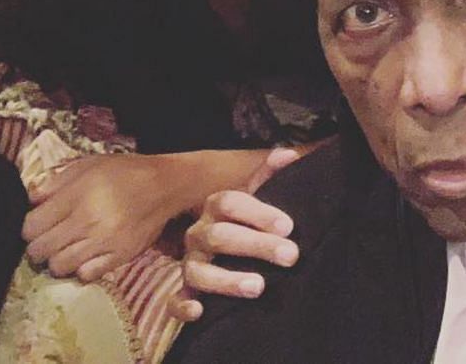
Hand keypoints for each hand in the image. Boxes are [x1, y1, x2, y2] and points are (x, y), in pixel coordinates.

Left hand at [23, 153, 192, 281]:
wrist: (166, 186)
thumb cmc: (124, 172)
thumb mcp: (87, 165)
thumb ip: (55, 182)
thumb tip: (30, 201)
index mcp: (76, 197)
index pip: (31, 227)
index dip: (30, 227)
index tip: (39, 224)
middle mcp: (88, 222)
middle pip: (40, 250)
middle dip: (39, 246)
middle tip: (51, 239)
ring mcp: (104, 243)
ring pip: (59, 266)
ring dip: (58, 260)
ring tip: (68, 250)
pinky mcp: (120, 257)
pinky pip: (87, 275)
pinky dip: (82, 269)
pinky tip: (87, 257)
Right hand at [171, 147, 303, 321]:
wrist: (226, 246)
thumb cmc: (247, 219)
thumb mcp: (257, 194)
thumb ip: (269, 174)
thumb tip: (287, 154)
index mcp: (217, 207)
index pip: (231, 202)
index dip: (259, 213)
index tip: (289, 226)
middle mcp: (199, 233)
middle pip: (220, 236)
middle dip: (256, 245)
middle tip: (290, 256)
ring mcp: (190, 263)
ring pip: (198, 271)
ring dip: (225, 280)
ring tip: (258, 287)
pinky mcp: (186, 291)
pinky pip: (175, 301)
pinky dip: (183, 307)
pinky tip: (199, 312)